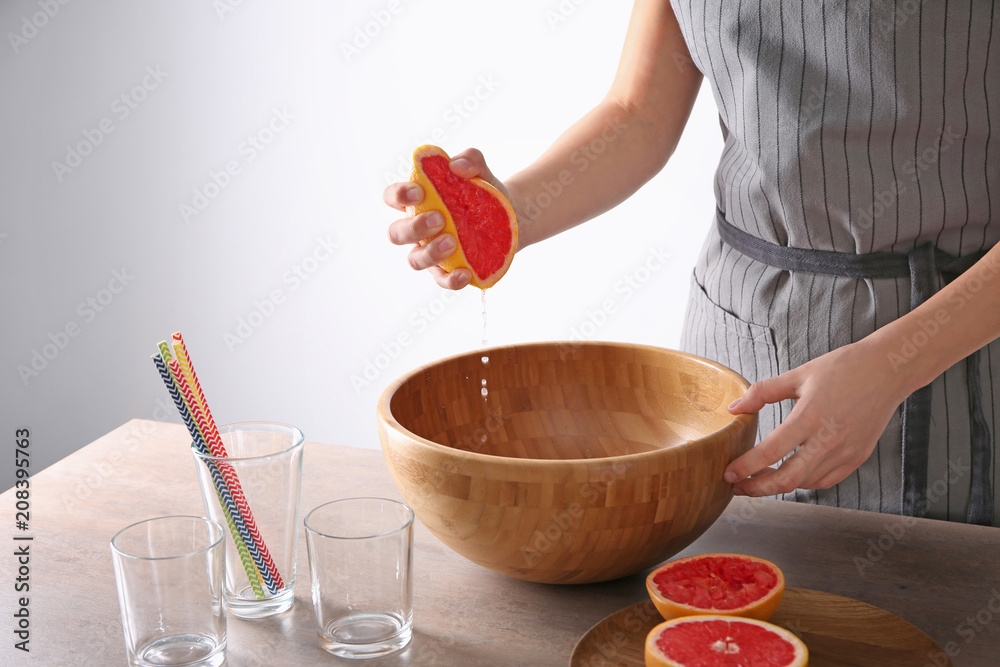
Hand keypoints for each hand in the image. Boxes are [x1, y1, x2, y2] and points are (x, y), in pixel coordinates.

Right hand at [384, 148, 513, 289]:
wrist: (511, 218)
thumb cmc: (484, 194)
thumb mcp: (482, 171)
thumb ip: (471, 159)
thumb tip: (457, 165)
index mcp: (417, 202)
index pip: (393, 198)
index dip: (398, 195)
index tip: (419, 190)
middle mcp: (418, 229)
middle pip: (397, 233)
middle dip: (414, 227)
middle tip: (439, 218)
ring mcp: (431, 252)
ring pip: (415, 260)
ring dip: (430, 252)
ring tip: (453, 242)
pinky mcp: (449, 270)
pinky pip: (442, 280)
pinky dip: (450, 279)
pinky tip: (465, 273)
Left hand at [724, 341, 908, 495]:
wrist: (888, 370)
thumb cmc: (843, 368)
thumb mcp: (798, 375)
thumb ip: (762, 393)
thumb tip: (733, 408)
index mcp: (809, 417)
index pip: (770, 452)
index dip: (746, 468)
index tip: (728, 474)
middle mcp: (828, 440)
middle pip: (787, 479)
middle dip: (757, 488)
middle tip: (737, 487)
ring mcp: (845, 452)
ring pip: (805, 483)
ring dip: (779, 486)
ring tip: (759, 481)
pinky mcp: (857, 458)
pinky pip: (825, 480)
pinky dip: (804, 483)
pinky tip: (790, 475)